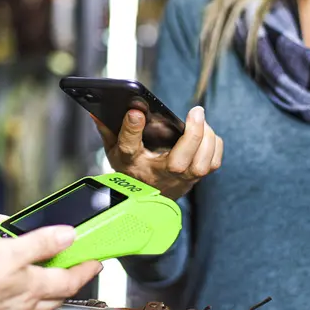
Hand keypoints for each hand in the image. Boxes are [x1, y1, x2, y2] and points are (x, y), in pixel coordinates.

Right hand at [0, 226, 102, 309]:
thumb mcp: (7, 251)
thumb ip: (41, 243)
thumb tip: (69, 235)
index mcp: (30, 288)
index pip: (70, 281)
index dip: (86, 269)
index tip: (96, 261)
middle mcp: (20, 305)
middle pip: (55, 295)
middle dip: (69, 280)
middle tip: (77, 266)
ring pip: (33, 302)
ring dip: (45, 288)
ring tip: (46, 273)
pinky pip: (12, 307)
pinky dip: (20, 295)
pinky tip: (9, 288)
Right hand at [94, 106, 222, 200]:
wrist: (146, 198)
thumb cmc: (131, 169)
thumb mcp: (114, 150)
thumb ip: (107, 130)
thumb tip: (95, 112)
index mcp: (132, 165)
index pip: (128, 148)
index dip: (131, 129)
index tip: (136, 112)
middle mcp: (157, 175)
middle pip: (178, 163)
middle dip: (192, 136)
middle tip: (196, 111)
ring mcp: (179, 181)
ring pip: (202, 165)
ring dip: (207, 139)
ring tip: (200, 120)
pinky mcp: (195, 179)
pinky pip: (213, 163)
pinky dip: (214, 145)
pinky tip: (206, 132)